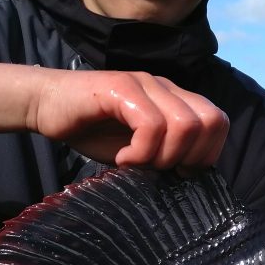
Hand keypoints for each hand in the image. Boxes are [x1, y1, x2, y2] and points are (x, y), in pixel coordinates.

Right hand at [31, 70, 228, 173]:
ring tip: (137, 164)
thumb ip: (163, 155)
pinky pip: (151, 123)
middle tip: (161, 170)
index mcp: (175, 100)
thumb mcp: (136, 149)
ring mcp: (145, 84)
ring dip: (164, 156)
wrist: (46, 105)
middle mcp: (166, 87)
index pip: (218, 122)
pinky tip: (123, 159)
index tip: (179, 173)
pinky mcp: (121, 87)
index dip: (207, 154)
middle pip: (210, 121)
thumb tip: (186, 180)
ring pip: (185, 124)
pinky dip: (141, 151)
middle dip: (191, 157)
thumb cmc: (91, 130)